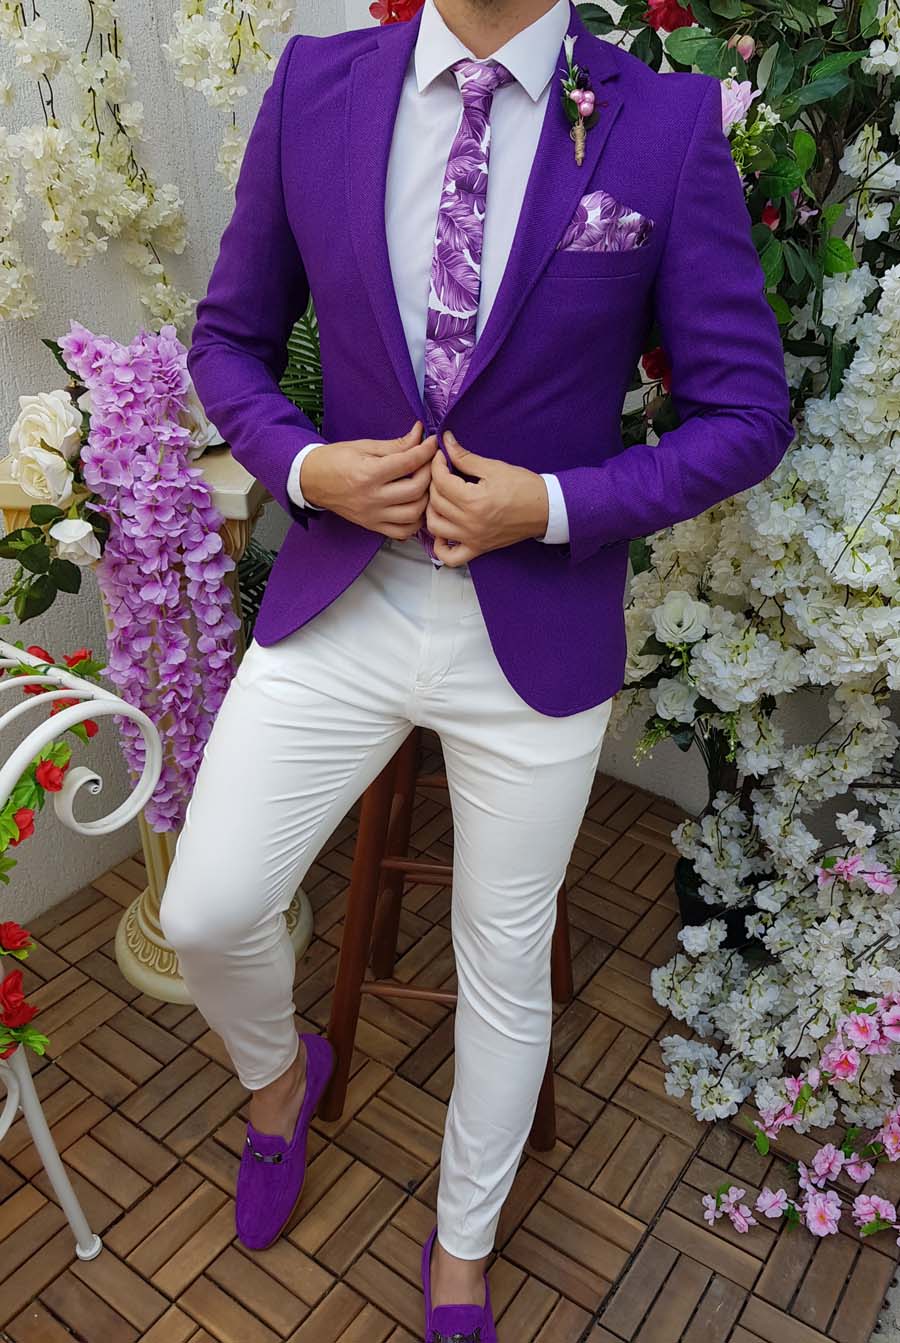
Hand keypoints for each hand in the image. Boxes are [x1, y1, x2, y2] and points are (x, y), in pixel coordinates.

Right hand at [300, 421, 437, 539]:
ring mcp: (372, 515)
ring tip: (424, 484)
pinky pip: (403, 532)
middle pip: (416, 490)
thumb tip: (419, 435)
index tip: (433, 443)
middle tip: (429, 462)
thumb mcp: (364, 446)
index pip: (408, 463)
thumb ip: (396, 445)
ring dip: (426, 498)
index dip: (426, 450)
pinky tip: (415, 505)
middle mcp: (371, 498)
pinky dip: (415, 521)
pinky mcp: (372, 526)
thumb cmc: (335, 460)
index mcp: (368, 474)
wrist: (311, 481)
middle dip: (430, 473)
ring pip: (414, 514)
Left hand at [426, 428, 549, 566]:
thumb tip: (447, 442)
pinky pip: (450, 556)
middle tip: (442, 473)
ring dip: (432, 510)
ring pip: (435, 527)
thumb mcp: (494, 467)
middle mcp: (470, 523)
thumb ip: (465, 457)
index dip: (437, 464)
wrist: (545, 509)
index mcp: (474, 501)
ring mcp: (472, 538)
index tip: (441, 456)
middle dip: (434, 483)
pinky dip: (440, 547)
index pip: (441, 481)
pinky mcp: (478, 548)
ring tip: (440, 497)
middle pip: (436, 502)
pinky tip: (443, 530)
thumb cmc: (524, 487)